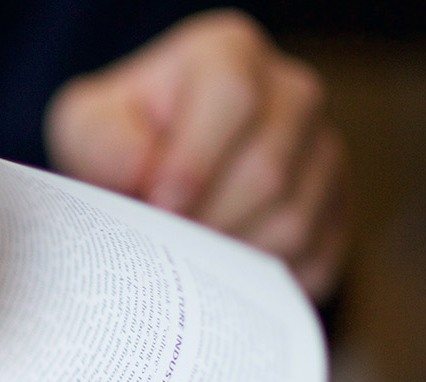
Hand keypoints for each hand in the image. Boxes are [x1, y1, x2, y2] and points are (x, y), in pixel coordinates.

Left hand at [45, 9, 346, 300]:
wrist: (151, 179)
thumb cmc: (122, 143)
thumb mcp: (88, 127)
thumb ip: (102, 140)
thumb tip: (140, 169)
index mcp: (229, 54)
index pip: (233, 98)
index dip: (196, 160)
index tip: (158, 204)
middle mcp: (290, 95)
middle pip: (268, 170)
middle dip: (207, 220)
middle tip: (164, 247)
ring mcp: (323, 154)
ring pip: (294, 221)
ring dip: (230, 257)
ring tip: (185, 263)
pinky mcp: (337, 211)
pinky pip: (314, 260)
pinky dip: (261, 282)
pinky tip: (220, 276)